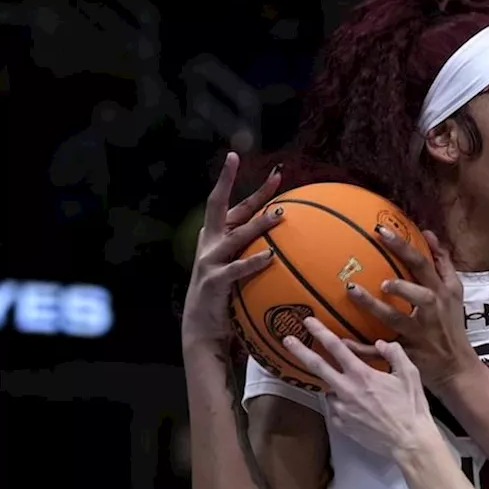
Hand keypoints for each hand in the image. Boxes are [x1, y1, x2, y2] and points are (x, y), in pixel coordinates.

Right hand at [181, 152, 284, 347]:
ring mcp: (209, 260)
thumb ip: (253, 251)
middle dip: (233, 183)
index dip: (240, 182)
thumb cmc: (226, 296)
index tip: (251, 161)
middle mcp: (209, 242)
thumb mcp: (237, 268)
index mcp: (215, 236)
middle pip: (222, 206)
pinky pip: (237, 268)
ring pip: (236, 235)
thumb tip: (285, 242)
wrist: (203, 327)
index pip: (230, 204)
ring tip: (279, 214)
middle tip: (263, 172)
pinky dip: (253, 262)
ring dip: (258, 224)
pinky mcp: (214, 281)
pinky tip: (271, 256)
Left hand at [282, 317, 437, 455]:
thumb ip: (394, 353)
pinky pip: (335, 408)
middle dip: (300, 351)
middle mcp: (346, 389)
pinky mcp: (341, 424)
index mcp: (362, 374)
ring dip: (331, 384)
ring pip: (327, 389)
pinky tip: (354, 406)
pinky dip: (340, 403)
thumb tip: (380, 343)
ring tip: (345, 386)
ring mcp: (341, 409)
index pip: (335, 347)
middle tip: (286, 340)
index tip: (307, 321)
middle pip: (317, 366)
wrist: (409, 442)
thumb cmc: (411, 407)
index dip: (320, 332)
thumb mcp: (410, 374)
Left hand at [343, 228, 480, 389]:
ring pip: (395, 319)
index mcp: (440, 292)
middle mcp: (430, 312)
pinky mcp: (406, 353)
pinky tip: (342, 339)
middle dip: (399, 285)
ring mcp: (417, 333)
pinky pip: (381, 350)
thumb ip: (443, 262)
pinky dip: (362, 347)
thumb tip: (428, 233)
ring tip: (352, 292)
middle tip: (377, 275)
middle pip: (417, 295)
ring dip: (373, 306)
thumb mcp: (455, 292)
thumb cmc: (451, 325)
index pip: (423, 265)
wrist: (456, 366)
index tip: (380, 231)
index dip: (403, 247)